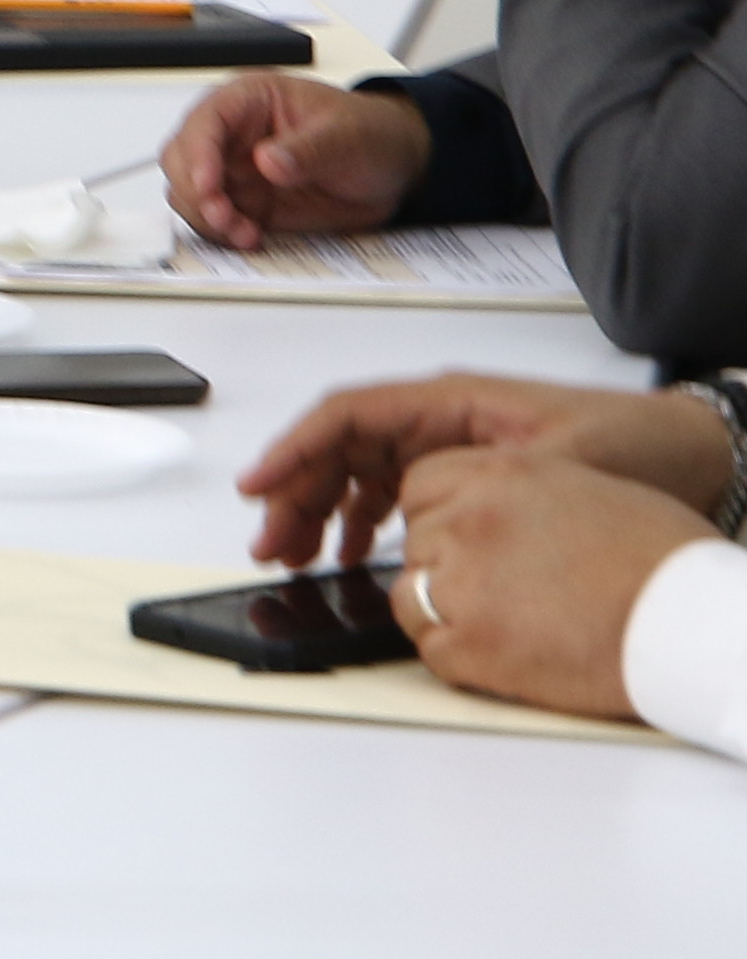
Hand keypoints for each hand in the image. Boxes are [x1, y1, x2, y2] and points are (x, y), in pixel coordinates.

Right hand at [160, 69, 430, 250]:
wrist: (395, 169)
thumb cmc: (369, 135)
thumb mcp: (348, 135)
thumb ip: (308, 148)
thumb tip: (267, 161)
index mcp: (249, 101)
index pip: (205, 122)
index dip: (198, 154)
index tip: (208, 185)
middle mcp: (232, 136)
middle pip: (182, 160)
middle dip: (195, 192)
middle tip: (223, 217)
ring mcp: (236, 172)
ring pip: (189, 193)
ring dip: (205, 216)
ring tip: (243, 232)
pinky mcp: (247, 203)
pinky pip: (215, 220)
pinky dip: (223, 234)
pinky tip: (250, 238)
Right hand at [242, 373, 723, 570]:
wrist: (700, 456)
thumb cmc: (639, 447)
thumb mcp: (559, 460)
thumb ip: (483, 479)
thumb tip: (412, 515)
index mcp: (453, 402)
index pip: (349, 417)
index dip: (295, 450)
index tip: (259, 487)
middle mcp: (442, 421)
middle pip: (343, 448)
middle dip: (296, 491)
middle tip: (270, 544)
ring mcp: (451, 448)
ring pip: (360, 471)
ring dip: (321, 508)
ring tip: (296, 555)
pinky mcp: (466, 477)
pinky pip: (393, 493)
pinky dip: (361, 520)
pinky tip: (351, 553)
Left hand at [396, 441, 718, 719]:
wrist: (696, 623)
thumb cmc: (668, 563)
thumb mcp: (588, 491)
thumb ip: (524, 498)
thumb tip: (503, 519)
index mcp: (499, 475)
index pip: (420, 487)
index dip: (439, 517)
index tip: (461, 539)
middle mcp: (469, 520)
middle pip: (417, 543)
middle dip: (447, 567)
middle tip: (498, 592)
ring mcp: (463, 582)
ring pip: (410, 596)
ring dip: (445, 612)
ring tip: (502, 626)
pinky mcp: (472, 645)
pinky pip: (431, 649)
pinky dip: (458, 658)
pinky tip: (503, 657)